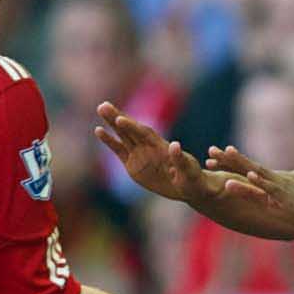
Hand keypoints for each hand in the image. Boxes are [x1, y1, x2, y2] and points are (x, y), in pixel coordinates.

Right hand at [94, 104, 233, 204]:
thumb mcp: (189, 170)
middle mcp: (149, 147)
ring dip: (112, 124)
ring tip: (100, 109)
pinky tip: (99, 130)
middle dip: (118, 118)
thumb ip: (180, 159)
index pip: (145, 135)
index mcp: (162, 148)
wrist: (191, 188)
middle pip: (131, 130)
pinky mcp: (134, 165)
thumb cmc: (193, 179)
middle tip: (103, 105)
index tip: (121, 119)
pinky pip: (119, 150)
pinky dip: (110, 141)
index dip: (133, 127)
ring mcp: (140, 154)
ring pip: (123, 136)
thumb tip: (174, 145)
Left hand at [206, 145, 293, 234]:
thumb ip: (274, 202)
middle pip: (248, 166)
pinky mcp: (287, 198)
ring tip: (226, 153)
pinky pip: (272, 188)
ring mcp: (280, 188)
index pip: (248, 171)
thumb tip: (264, 204)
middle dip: (229, 159)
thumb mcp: (287, 206)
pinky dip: (260, 182)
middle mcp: (275, 181)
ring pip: (257, 173)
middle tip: (211, 150)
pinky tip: (249, 176)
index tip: (212, 158)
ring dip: (241, 164)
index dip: (230, 164)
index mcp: (273, 184)